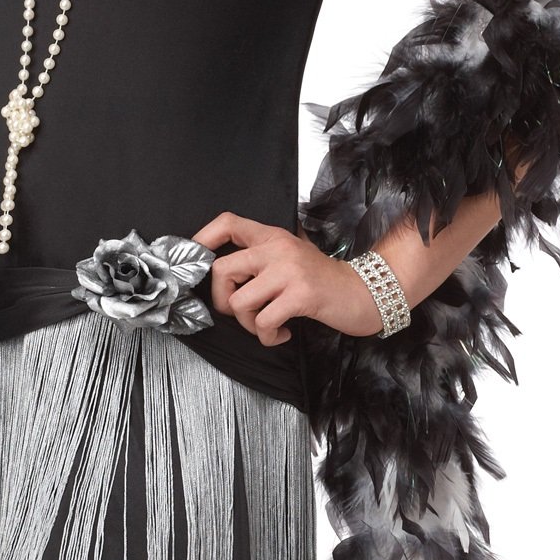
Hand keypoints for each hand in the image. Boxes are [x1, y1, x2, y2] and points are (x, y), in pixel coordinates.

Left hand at [192, 212, 385, 344]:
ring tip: (268, 325)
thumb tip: (220, 276)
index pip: (228, 223)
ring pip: (239, 302)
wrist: (364, 294)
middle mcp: (278, 248)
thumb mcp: (290, 260)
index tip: (195, 260)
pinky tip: (282, 334)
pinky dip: (269, 336)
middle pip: (221, 270)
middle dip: (222, 301)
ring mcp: (289, 270)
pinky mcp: (301, 294)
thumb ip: (261, 260)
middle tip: (242, 313)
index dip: (203, 239)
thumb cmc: (322, 282)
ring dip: (248, 324)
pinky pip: (264, 322)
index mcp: (272, 237)